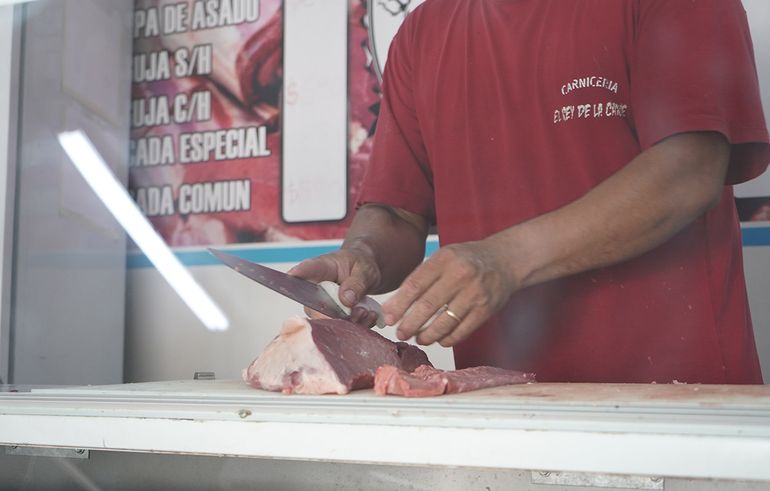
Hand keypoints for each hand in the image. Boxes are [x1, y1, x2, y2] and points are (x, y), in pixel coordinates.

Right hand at [288, 248, 381, 327]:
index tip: (292, 276)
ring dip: (349, 322)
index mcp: (321, 268)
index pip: (305, 270)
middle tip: (358, 311)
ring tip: (366, 312)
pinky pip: (340, 328)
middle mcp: (315, 289)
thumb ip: (356, 282)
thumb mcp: (364, 268)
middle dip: (335, 315)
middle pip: (313, 307)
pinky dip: (357, 326)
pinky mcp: (332, 318)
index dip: (298, 274)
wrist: (366, 275)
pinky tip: (369, 316)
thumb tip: (346, 299)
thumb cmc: (359, 266)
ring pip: (326, 321)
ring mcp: (321, 305)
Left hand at [382, 237, 517, 345]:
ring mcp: (474, 294)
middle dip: (410, 324)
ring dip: (427, 335)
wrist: (505, 261)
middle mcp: (460, 275)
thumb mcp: (444, 257)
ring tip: (419, 338)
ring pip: (444, 322)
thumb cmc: (468, 260)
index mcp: (444, 259)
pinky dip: (447, 339)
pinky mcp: (485, 310)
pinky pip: (461, 331)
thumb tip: (395, 304)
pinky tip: (439, 339)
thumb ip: (422, 276)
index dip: (399, 304)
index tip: (388, 317)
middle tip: (400, 333)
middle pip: (427, 305)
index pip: (415, 284)